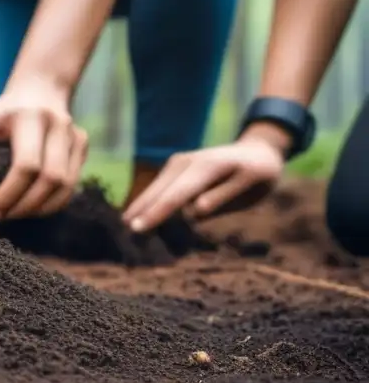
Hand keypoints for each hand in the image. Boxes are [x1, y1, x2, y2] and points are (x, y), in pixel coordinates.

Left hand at [0, 81, 87, 220]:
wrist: (39, 91)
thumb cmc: (2, 115)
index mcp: (30, 117)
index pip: (26, 165)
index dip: (8, 194)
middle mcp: (58, 124)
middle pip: (51, 178)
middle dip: (24, 206)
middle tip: (1, 217)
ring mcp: (75, 134)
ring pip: (66, 186)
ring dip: (39, 209)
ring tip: (14, 214)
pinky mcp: (82, 145)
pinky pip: (72, 185)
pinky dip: (52, 203)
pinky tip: (31, 207)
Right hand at [122, 130, 286, 233]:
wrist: (256, 151)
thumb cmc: (258, 174)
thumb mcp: (251, 185)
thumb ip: (224, 196)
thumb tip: (195, 210)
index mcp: (206, 167)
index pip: (177, 195)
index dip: (157, 213)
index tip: (138, 228)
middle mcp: (186, 162)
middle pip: (159, 191)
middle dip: (142, 210)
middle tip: (124, 230)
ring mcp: (177, 163)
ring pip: (155, 188)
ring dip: (141, 206)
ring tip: (124, 223)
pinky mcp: (174, 168)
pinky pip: (159, 188)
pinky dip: (148, 201)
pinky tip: (137, 214)